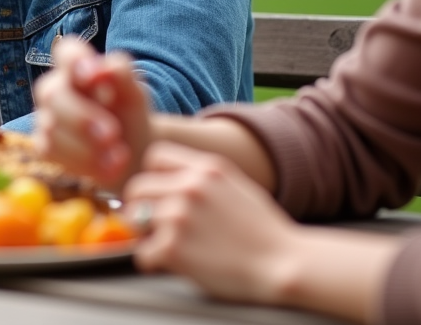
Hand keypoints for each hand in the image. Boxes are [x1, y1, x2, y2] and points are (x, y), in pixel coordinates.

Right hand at [33, 36, 150, 188]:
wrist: (134, 155)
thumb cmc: (131, 117)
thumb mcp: (135, 96)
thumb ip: (123, 76)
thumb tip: (104, 67)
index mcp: (79, 69)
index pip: (66, 52)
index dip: (74, 60)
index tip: (93, 76)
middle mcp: (56, 90)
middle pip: (52, 93)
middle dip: (82, 117)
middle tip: (112, 135)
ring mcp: (47, 118)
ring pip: (50, 125)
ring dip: (87, 145)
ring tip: (120, 157)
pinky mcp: (44, 146)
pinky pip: (50, 151)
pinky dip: (81, 162)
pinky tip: (107, 168)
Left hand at [125, 140, 302, 305]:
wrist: (285, 264)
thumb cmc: (265, 232)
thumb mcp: (237, 186)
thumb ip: (202, 179)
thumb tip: (171, 182)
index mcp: (206, 169)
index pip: (154, 156)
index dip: (153, 177)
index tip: (159, 195)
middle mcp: (189, 187)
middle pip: (136, 188)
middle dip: (141, 207)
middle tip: (155, 226)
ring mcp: (178, 216)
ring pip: (135, 221)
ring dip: (148, 236)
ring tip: (170, 246)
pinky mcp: (173, 247)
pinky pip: (143, 254)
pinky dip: (155, 262)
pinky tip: (177, 264)